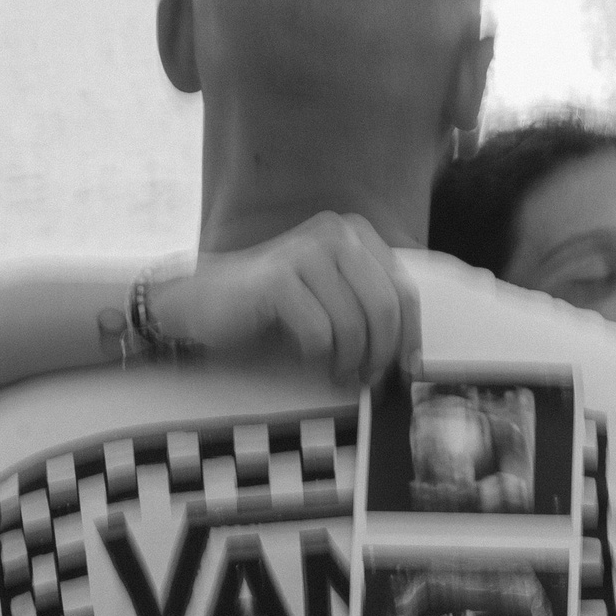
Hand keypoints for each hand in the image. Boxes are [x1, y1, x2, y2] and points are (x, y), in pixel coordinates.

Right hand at [159, 214, 418, 383]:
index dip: (409, 337)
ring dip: (348, 361)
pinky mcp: (278, 278)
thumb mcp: (333, 299)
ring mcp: (305, 251)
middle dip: (381, 354)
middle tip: (367, 381)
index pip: (404, 291)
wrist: (203, 302)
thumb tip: (412, 359)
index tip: (404, 371)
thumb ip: (370, 310)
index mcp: (354, 234)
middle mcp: (335, 234)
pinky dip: (315, 355)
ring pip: (354, 324)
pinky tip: (303, 355)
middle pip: (385, 308)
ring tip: (335, 372)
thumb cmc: (273, 309)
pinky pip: (320, 332)